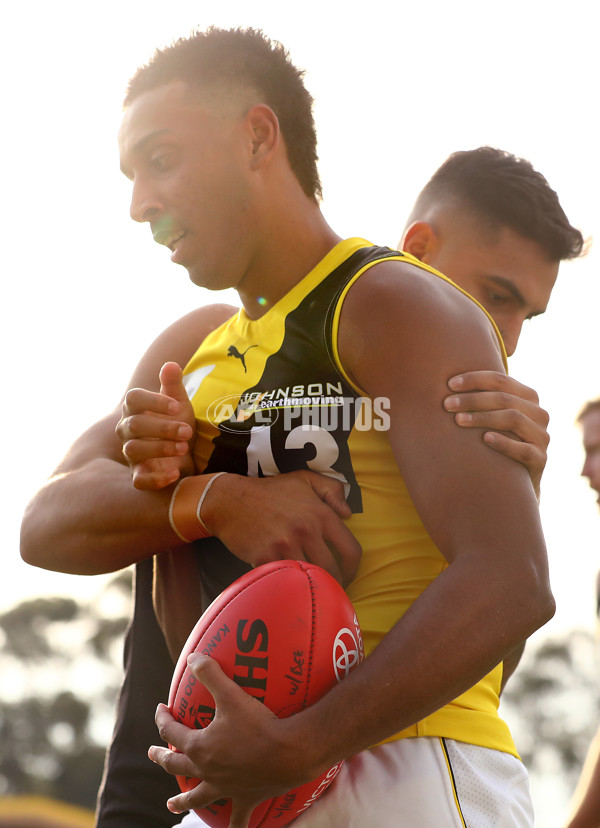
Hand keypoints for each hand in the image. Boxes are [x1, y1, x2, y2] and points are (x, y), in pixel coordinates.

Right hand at [117, 362, 196, 488]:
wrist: (185, 454)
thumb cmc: (177, 424)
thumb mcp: (180, 404)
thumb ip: (173, 385)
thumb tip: (171, 365)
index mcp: (135, 409)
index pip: (133, 398)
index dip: (154, 401)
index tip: (177, 407)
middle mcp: (127, 430)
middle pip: (134, 425)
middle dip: (163, 428)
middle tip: (188, 431)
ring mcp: (131, 454)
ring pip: (133, 450)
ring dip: (160, 448)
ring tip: (184, 448)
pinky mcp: (139, 475)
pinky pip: (139, 480)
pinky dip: (156, 478)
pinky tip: (175, 472)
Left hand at [149, 655, 312, 827]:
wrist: (289, 753)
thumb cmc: (259, 723)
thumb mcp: (231, 694)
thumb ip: (210, 673)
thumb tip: (192, 657)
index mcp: (199, 747)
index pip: (171, 733)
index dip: (162, 719)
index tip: (161, 708)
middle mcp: (207, 771)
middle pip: (176, 766)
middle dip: (162, 758)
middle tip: (154, 754)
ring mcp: (225, 789)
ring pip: (197, 797)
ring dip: (182, 800)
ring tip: (171, 805)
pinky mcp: (244, 800)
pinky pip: (236, 820)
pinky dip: (233, 827)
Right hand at [202, 470, 361, 585]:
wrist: (231, 500)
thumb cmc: (270, 491)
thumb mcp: (304, 479)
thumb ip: (331, 489)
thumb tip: (348, 513)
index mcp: (321, 514)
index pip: (351, 550)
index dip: (354, 569)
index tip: (348, 575)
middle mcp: (306, 530)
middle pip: (332, 570)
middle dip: (335, 584)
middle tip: (330, 589)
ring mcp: (285, 545)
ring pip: (310, 578)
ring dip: (312, 586)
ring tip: (312, 589)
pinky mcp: (265, 558)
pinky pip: (284, 579)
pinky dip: (288, 584)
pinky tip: (289, 584)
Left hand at [443, 371, 548, 497]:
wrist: (513, 481)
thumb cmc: (495, 440)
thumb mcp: (492, 416)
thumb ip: (481, 398)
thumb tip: (446, 382)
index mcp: (528, 397)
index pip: (501, 380)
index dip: (475, 379)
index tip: (449, 384)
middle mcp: (539, 414)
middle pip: (505, 399)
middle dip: (473, 399)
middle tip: (447, 404)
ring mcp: (542, 437)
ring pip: (513, 419)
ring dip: (483, 418)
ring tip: (458, 420)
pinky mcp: (540, 460)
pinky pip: (524, 450)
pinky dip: (504, 443)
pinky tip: (484, 439)